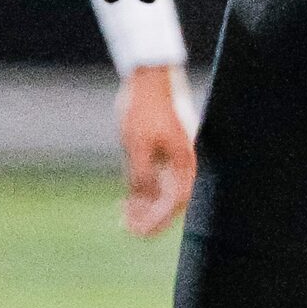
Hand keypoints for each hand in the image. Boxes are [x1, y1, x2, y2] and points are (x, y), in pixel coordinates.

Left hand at [116, 64, 196, 237]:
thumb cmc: (144, 108)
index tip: (136, 231)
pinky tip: (128, 200)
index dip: (156, 221)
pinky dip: (145, 192)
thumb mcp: (136, 144)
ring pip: (164, 191)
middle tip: (126, 228)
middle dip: (150, 218)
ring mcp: (176, 155)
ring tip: (123, 215)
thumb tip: (143, 204)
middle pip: (172, 201)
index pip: (174, 203)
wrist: (148, 76)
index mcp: (183, 160)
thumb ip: (141, 176)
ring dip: (146, 206)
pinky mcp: (166, 149)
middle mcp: (184, 161)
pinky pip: (159, 179)